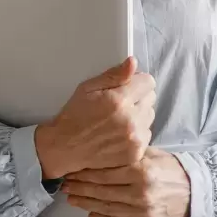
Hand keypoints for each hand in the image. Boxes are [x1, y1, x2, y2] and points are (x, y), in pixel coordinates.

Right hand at [35, 56, 155, 178]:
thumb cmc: (75, 116)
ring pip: (150, 116)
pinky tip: (120, 133)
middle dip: (138, 98)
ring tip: (119, 120)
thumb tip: (133, 63)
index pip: (148, 82)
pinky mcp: (135, 153)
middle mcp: (130, 120)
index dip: (137, 81)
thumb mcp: (88, 88)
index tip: (128, 86)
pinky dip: (137, 133)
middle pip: (151, 98)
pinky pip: (147, 135)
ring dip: (139, 115)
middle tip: (120, 104)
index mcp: (119, 101)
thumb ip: (113, 75)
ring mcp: (134, 139)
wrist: (65, 148)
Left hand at [61, 148, 190, 216]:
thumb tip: (101, 148)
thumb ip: (128, 153)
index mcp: (142, 170)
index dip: (86, 172)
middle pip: (102, 190)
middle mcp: (141, 192)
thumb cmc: (170, 170)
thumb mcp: (152, 154)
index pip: (105, 172)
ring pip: (107, 207)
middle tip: (66, 184)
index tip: (72, 170)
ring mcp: (144, 211)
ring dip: (86, 203)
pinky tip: (90, 213)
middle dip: (80, 187)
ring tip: (72, 198)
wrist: (194, 192)